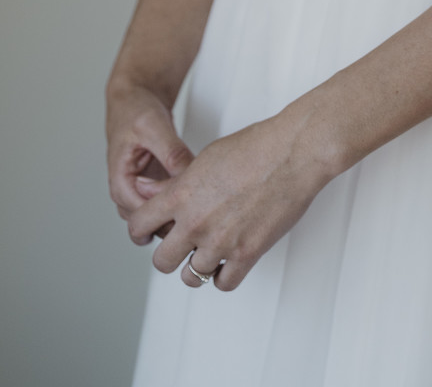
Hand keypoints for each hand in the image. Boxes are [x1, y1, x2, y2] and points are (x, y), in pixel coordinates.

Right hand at [105, 78, 194, 240]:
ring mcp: (143, 191)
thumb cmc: (136, 110)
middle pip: (150, 224)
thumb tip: (188, 175)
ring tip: (204, 205)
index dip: (166, 216)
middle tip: (203, 211)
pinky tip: (201, 196)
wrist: (136, 98)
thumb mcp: (153, 127)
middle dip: (175, 221)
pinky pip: (168, 204)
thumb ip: (170, 152)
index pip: (140, 217)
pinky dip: (182, 202)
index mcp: (121, 182)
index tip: (192, 208)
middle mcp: (129, 192)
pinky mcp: (156, 185)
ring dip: (179, 214)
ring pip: (160, 219)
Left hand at [124, 108, 334, 290]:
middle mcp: (196, 221)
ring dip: (196, 267)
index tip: (148, 233)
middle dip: (168, 254)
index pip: (139, 225)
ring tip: (207, 253)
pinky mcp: (247, 254)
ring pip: (190, 277)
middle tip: (179, 246)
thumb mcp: (205, 158)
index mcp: (181, 194)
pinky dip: (223, 275)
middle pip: (161, 261)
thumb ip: (177, 184)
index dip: (140, 231)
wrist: (293, 152)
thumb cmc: (254, 147)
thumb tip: (154, 195)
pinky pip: (223, 283)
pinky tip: (228, 261)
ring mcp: (221, 241)